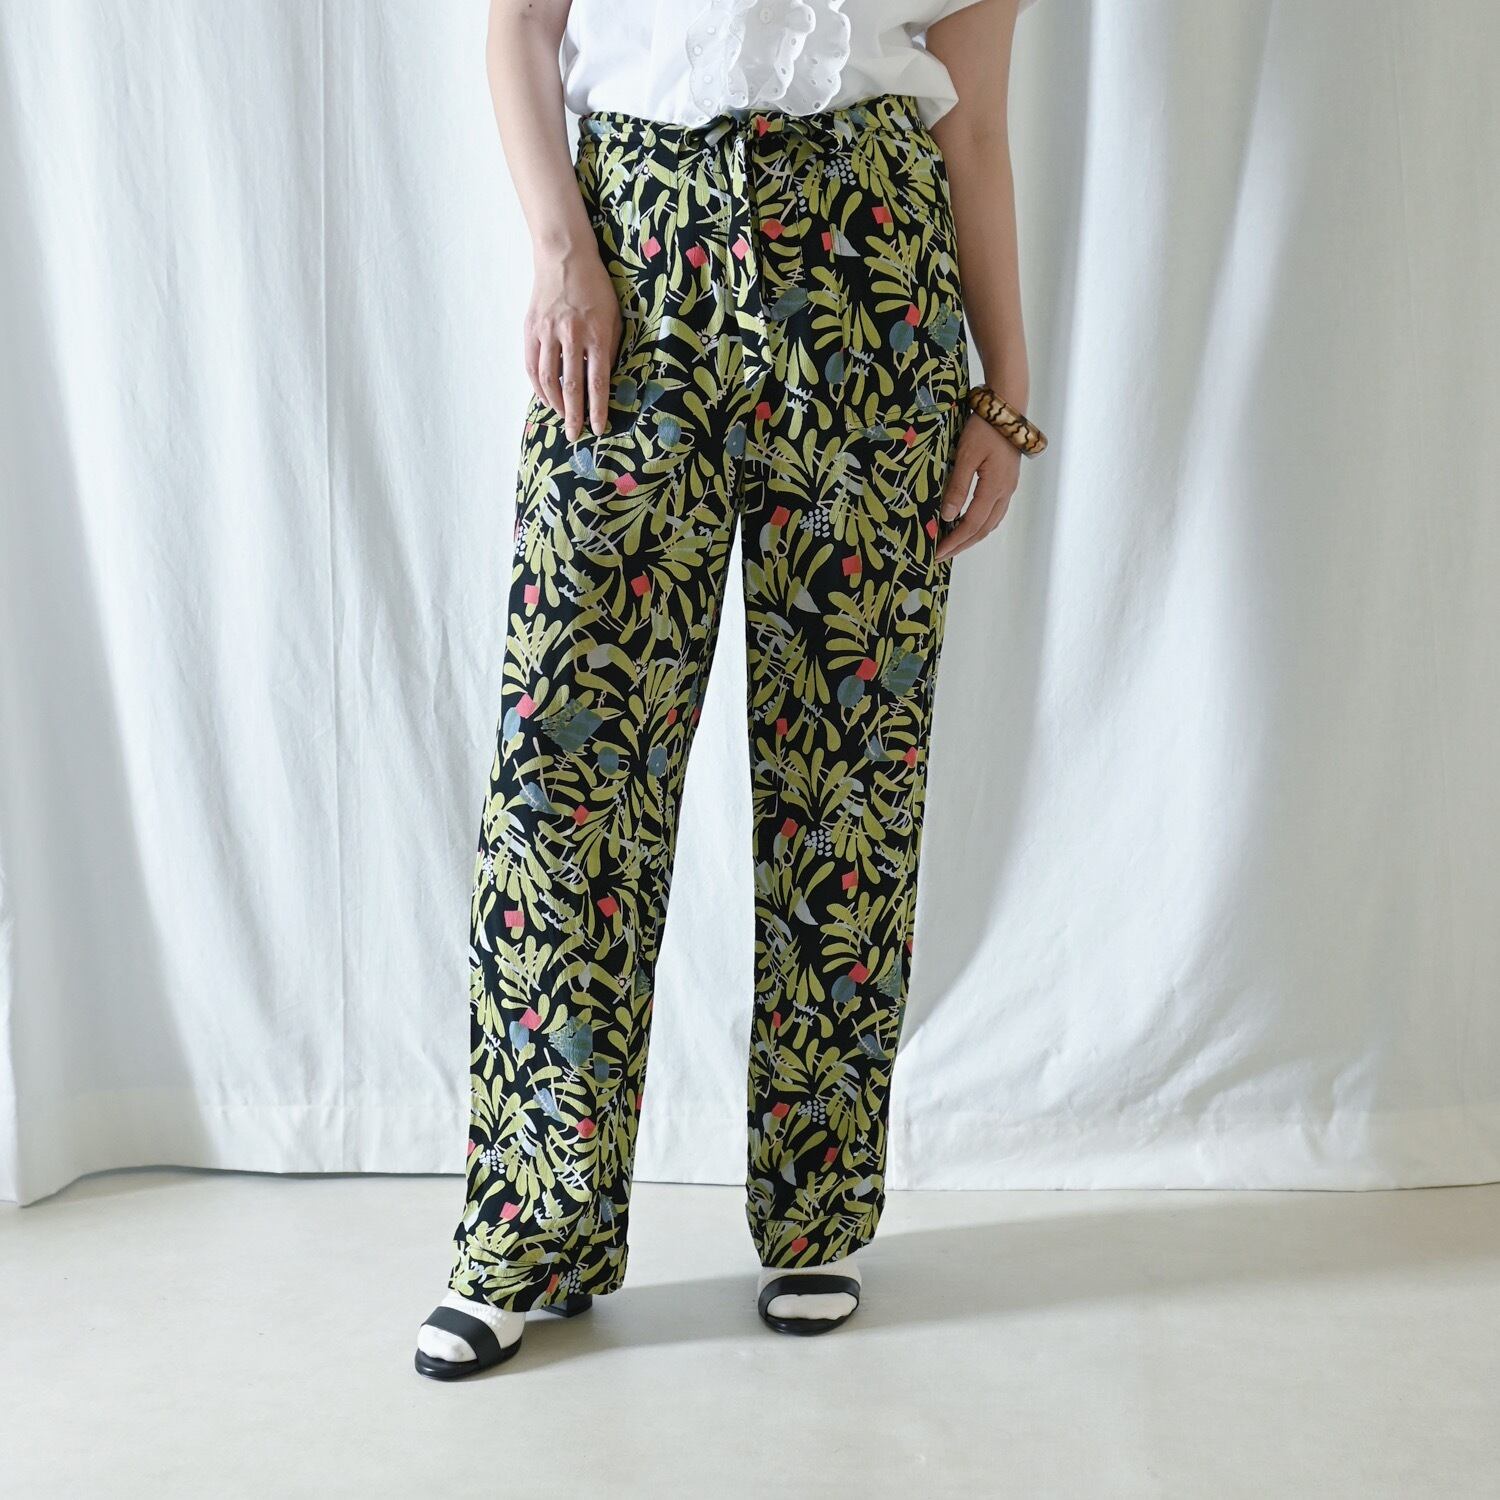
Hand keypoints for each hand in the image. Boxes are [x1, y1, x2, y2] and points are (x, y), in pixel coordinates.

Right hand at [524, 242, 622, 442]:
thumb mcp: (614, 316)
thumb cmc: (596, 287)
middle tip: (575, 435)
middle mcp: (571, 335)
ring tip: (562, 418)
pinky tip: (545, 398)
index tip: (598, 429)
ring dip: (555, 404)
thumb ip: (610, 348)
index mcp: (597, 334)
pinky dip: (538, 386)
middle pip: (571, 386)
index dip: (597, 410)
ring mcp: (548, 332)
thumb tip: (606, 380)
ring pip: (549, 379)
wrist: (564, 256)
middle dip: (574, 415)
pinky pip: (532, 365)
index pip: (597, 382)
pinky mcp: (531, 329)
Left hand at [935, 414, 1021, 562]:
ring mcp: (1008, 488)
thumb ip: (957, 487)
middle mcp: (1005, 493)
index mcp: (994, 489)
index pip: (971, 525)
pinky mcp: (1007, 481)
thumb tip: (949, 517)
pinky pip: (994, 512)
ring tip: (953, 543)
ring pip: (991, 522)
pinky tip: (969, 523)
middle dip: (962, 545)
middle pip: (983, 529)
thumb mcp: (965, 455)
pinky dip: (980, 523)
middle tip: (942, 555)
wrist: (1007, 408)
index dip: (954, 542)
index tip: (938, 553)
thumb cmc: (985, 428)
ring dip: (972, 536)